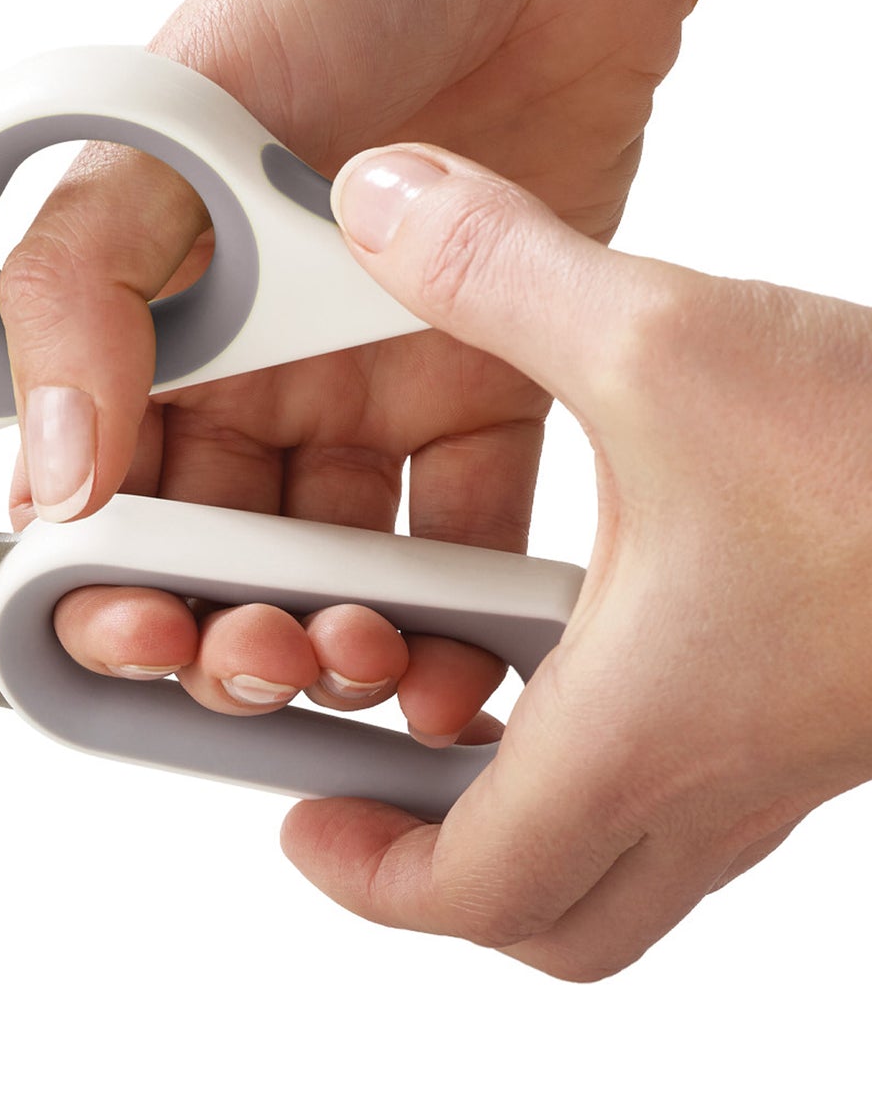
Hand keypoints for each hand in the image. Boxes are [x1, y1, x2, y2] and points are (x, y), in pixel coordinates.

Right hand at [4, 0, 705, 735]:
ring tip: (379, 661)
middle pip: (215, 549)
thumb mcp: (161, 119)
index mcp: (143, 313)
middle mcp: (245, 362)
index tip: (140, 628)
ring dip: (350, 633)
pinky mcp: (490, 375)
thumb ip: (77, 289)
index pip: (94, 488)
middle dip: (230, 629)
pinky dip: (472, 601)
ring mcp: (365, 376)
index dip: (102, 579)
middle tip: (270, 657)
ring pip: (339, 560)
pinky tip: (473, 647)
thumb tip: (52, 473)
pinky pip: (472, 524)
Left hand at [266, 145, 871, 978]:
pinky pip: (698, 780)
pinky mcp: (827, 709)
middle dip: (432, 866)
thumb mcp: (668, 340)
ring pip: (629, 858)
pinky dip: (612, 738)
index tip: (294, 816)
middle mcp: (713, 777)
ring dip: (523, 799)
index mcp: (640, 735)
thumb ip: (500, 273)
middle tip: (363, 771)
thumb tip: (375, 198)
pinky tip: (585, 614)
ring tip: (447, 684)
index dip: (361, 875)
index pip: (468, 893)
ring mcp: (783, 758)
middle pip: (547, 914)